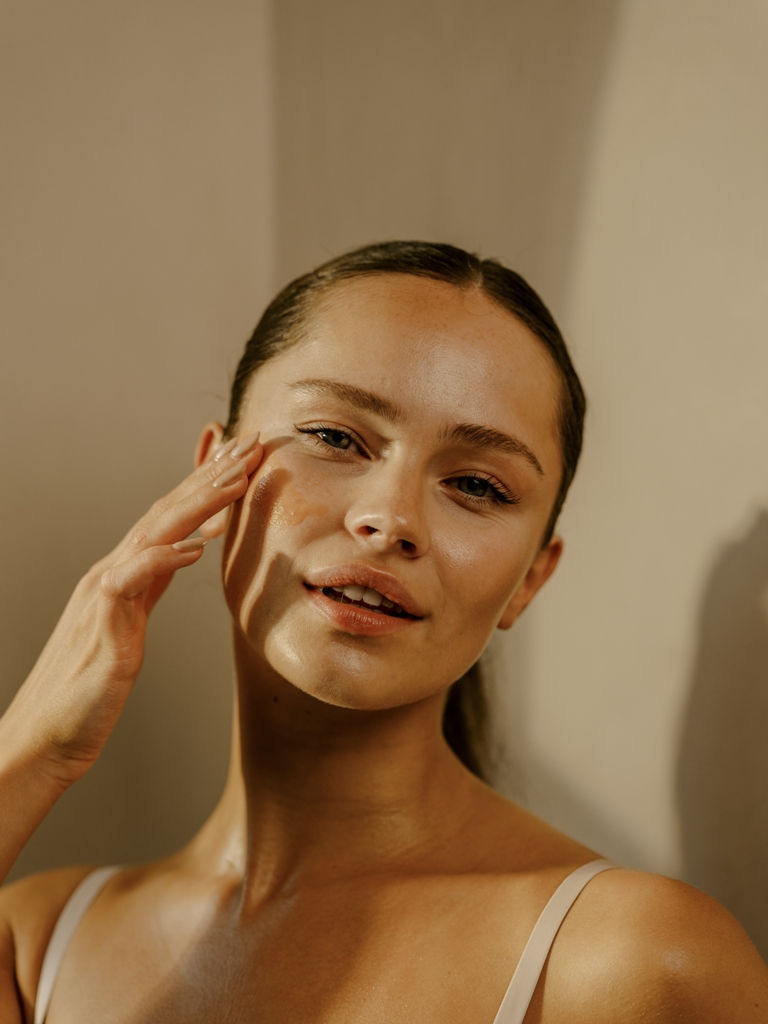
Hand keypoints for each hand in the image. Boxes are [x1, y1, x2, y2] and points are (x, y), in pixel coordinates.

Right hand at [1, 432, 262, 788]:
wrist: (44, 737)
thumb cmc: (89, 688)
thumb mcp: (130, 624)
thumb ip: (152, 585)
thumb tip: (183, 554)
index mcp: (122, 573)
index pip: (171, 517)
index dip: (207, 484)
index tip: (244, 460)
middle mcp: (111, 572)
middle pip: (167, 512)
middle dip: (212, 475)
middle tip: (252, 446)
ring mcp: (103, 594)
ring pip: (154, 533)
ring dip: (198, 503)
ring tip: (236, 479)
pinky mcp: (103, 624)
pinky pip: (134, 580)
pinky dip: (165, 559)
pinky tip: (197, 548)